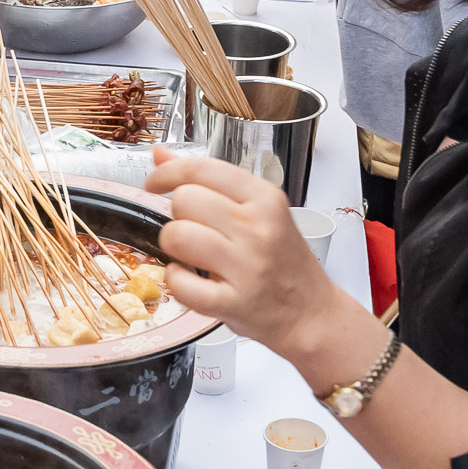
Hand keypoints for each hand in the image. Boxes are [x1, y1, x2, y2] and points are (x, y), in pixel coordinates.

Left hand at [143, 149, 357, 367]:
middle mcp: (257, 228)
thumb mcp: (259, 211)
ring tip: (190, 256)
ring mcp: (246, 266)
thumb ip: (211, 182)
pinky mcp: (233, 302)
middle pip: (184, 200)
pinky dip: (177, 282)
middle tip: (194, 231)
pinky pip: (181, 283)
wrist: (312, 314)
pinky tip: (192, 281)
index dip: (166, 173)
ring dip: (173, 248)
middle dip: (177, 216)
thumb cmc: (284, 262)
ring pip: (177, 236)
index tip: (155, 184)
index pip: (201, 168)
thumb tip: (160, 154)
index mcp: (265, 198)